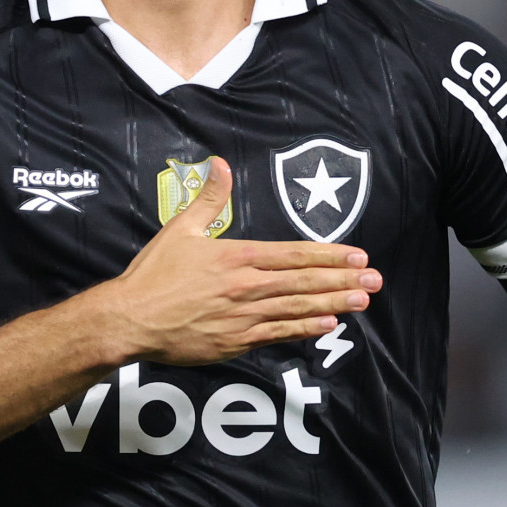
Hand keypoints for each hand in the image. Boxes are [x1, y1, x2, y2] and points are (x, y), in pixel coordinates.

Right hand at [97, 158, 381, 364]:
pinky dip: (305, 329)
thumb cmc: (152, 275)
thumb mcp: (179, 229)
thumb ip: (208, 199)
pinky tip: (328, 325)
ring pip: (298, 309)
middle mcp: (247, 287)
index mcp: (237, 257)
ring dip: (333, 303)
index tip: (357, 256)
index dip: (329, 256)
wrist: (130, 319)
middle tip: (375, 280)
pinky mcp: (235, 341)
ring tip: (362, 301)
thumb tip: (220, 164)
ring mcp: (244, 316)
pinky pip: (279, 334)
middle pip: (305, 282)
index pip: (294, 255)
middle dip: (343, 280)